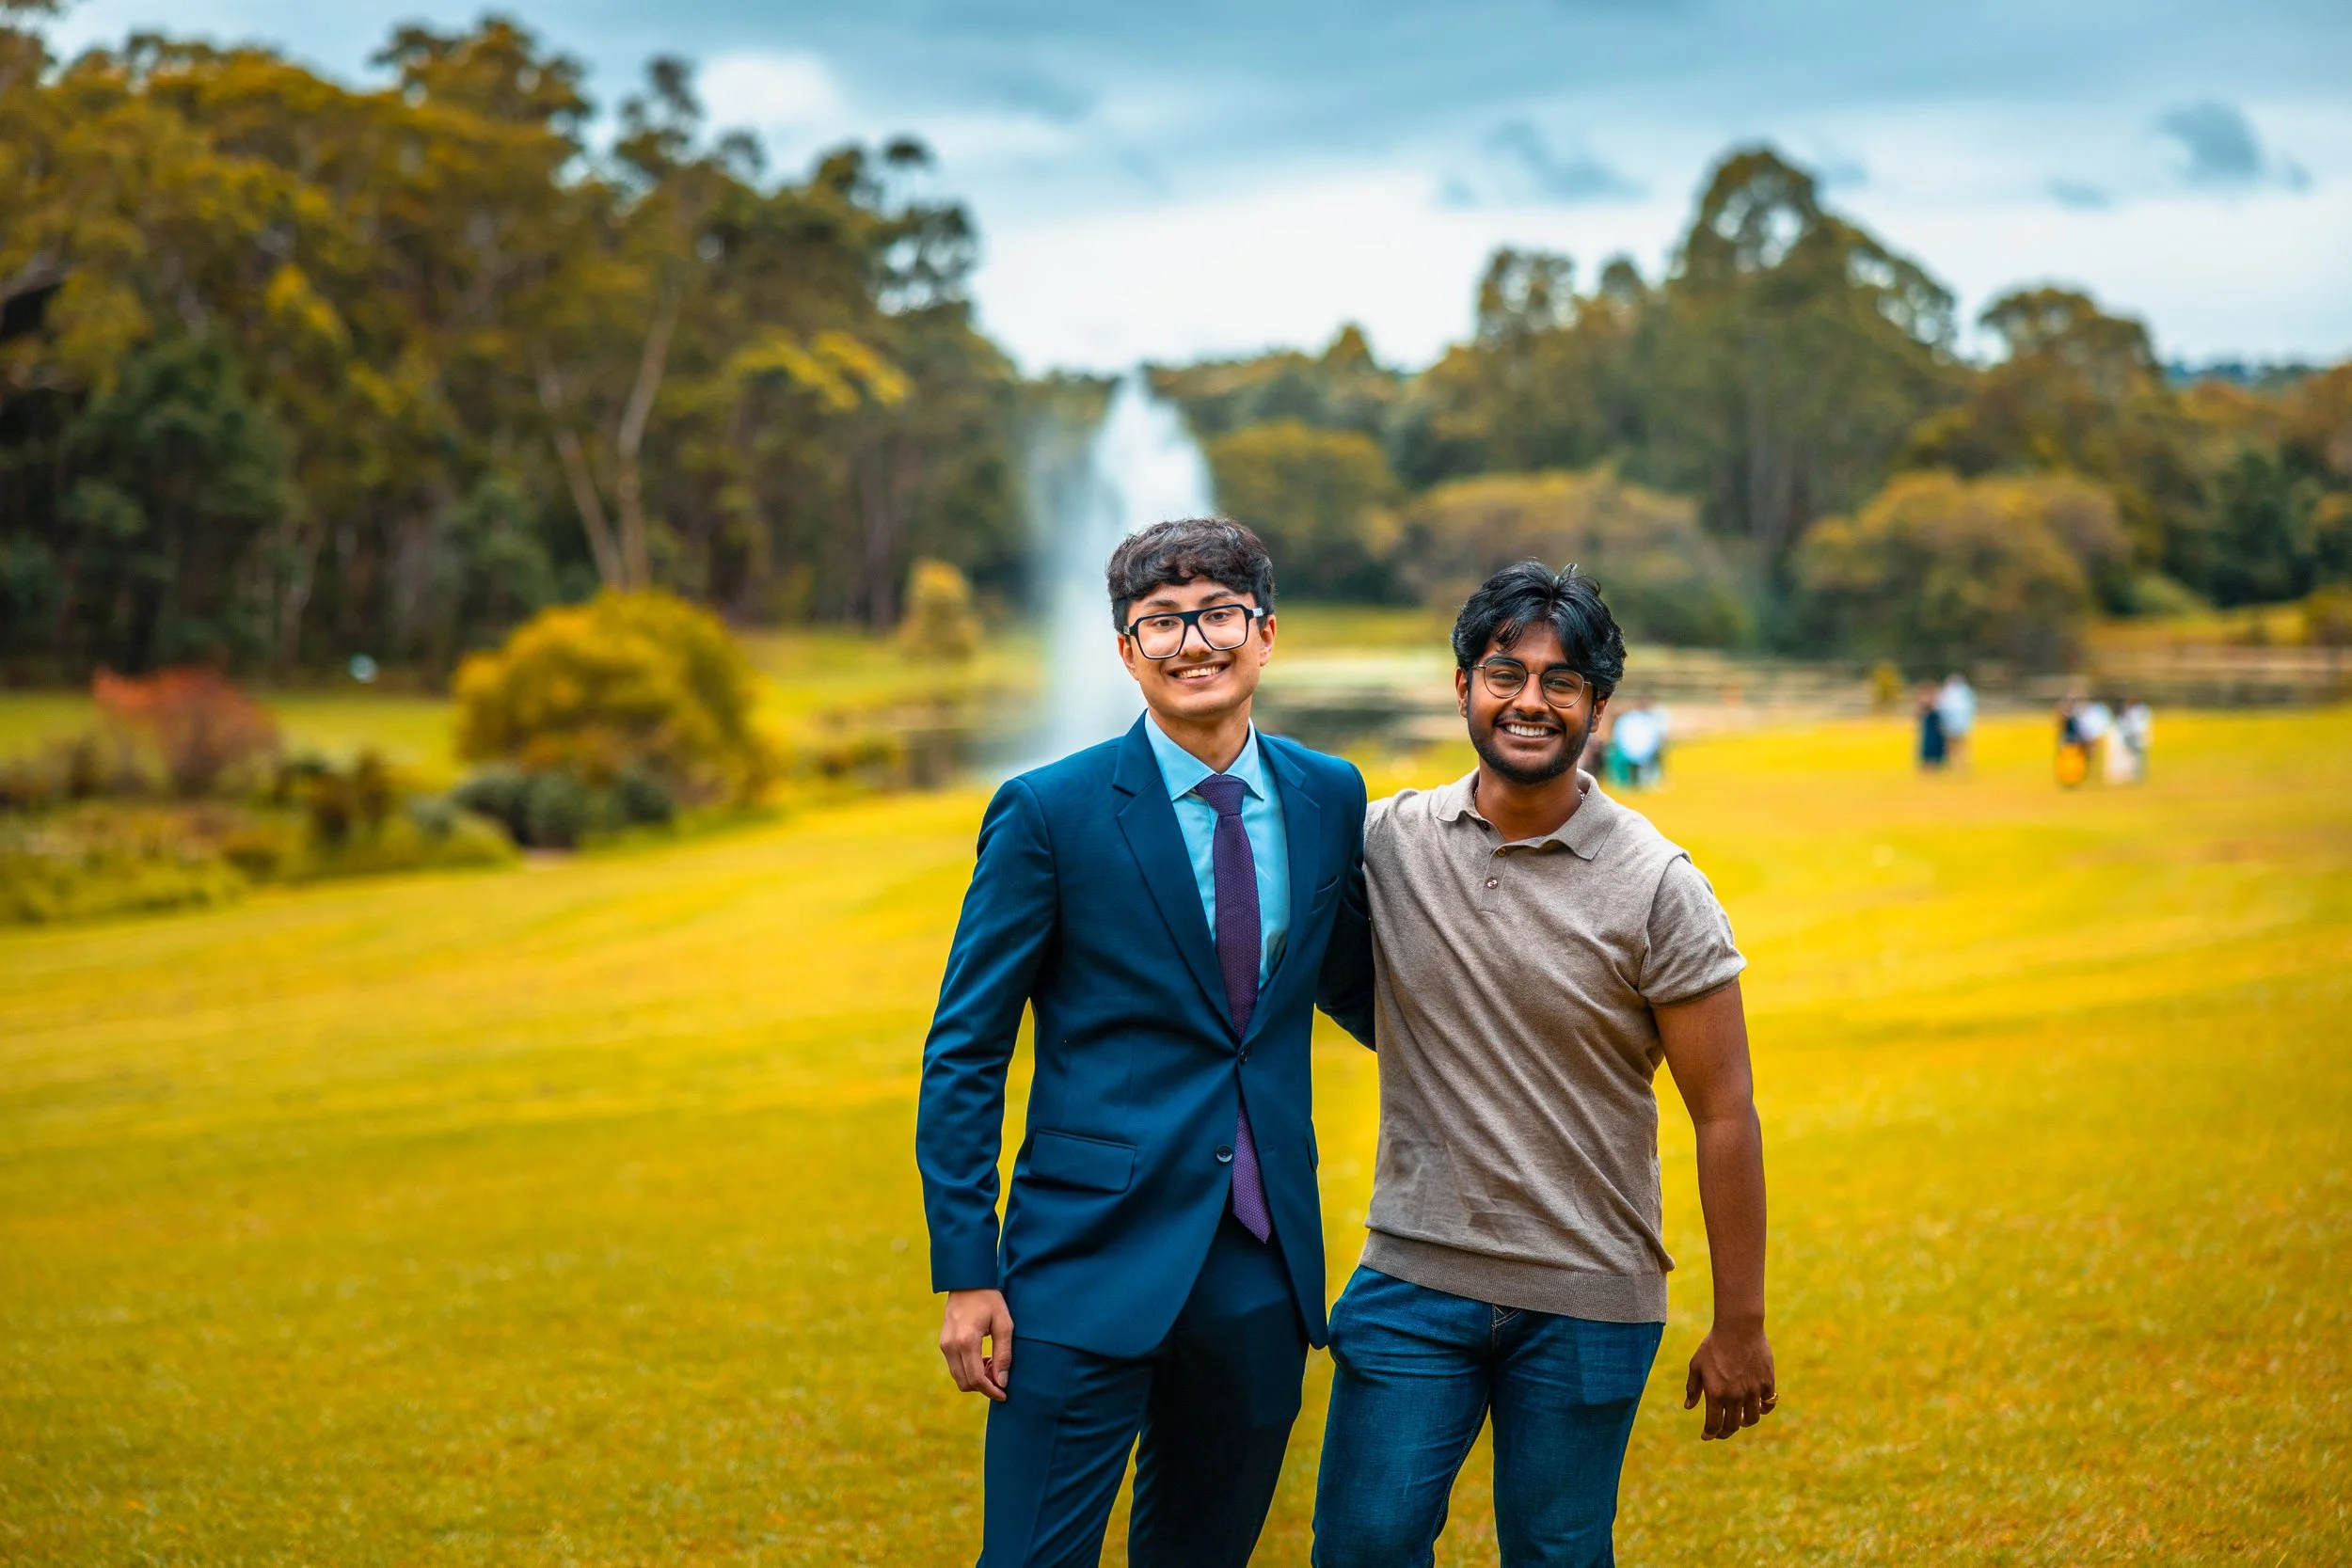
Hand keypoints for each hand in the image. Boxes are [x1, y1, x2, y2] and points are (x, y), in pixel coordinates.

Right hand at [940, 1288, 1013, 1401]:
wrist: (967, 1282)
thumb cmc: (990, 1301)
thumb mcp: (1004, 1325)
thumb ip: (1004, 1354)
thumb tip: (1001, 1382)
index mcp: (966, 1341)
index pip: (976, 1378)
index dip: (991, 1390)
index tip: (1004, 1394)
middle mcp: (950, 1346)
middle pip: (965, 1383)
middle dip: (984, 1386)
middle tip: (1000, 1375)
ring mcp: (944, 1345)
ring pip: (958, 1377)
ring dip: (976, 1378)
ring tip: (992, 1362)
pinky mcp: (943, 1343)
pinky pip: (955, 1367)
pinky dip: (969, 1370)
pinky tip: (982, 1357)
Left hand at [1684, 1317, 1775, 1439]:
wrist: (1739, 1327)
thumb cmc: (1713, 1344)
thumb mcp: (1697, 1365)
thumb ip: (1693, 1388)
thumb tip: (1688, 1407)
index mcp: (1716, 1393)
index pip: (1713, 1425)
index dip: (1709, 1434)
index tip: (1706, 1436)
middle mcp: (1735, 1396)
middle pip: (1732, 1426)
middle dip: (1725, 1432)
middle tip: (1721, 1431)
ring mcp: (1753, 1391)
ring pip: (1752, 1419)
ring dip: (1744, 1422)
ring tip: (1739, 1419)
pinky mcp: (1767, 1383)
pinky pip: (1767, 1404)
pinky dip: (1763, 1408)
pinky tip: (1757, 1405)